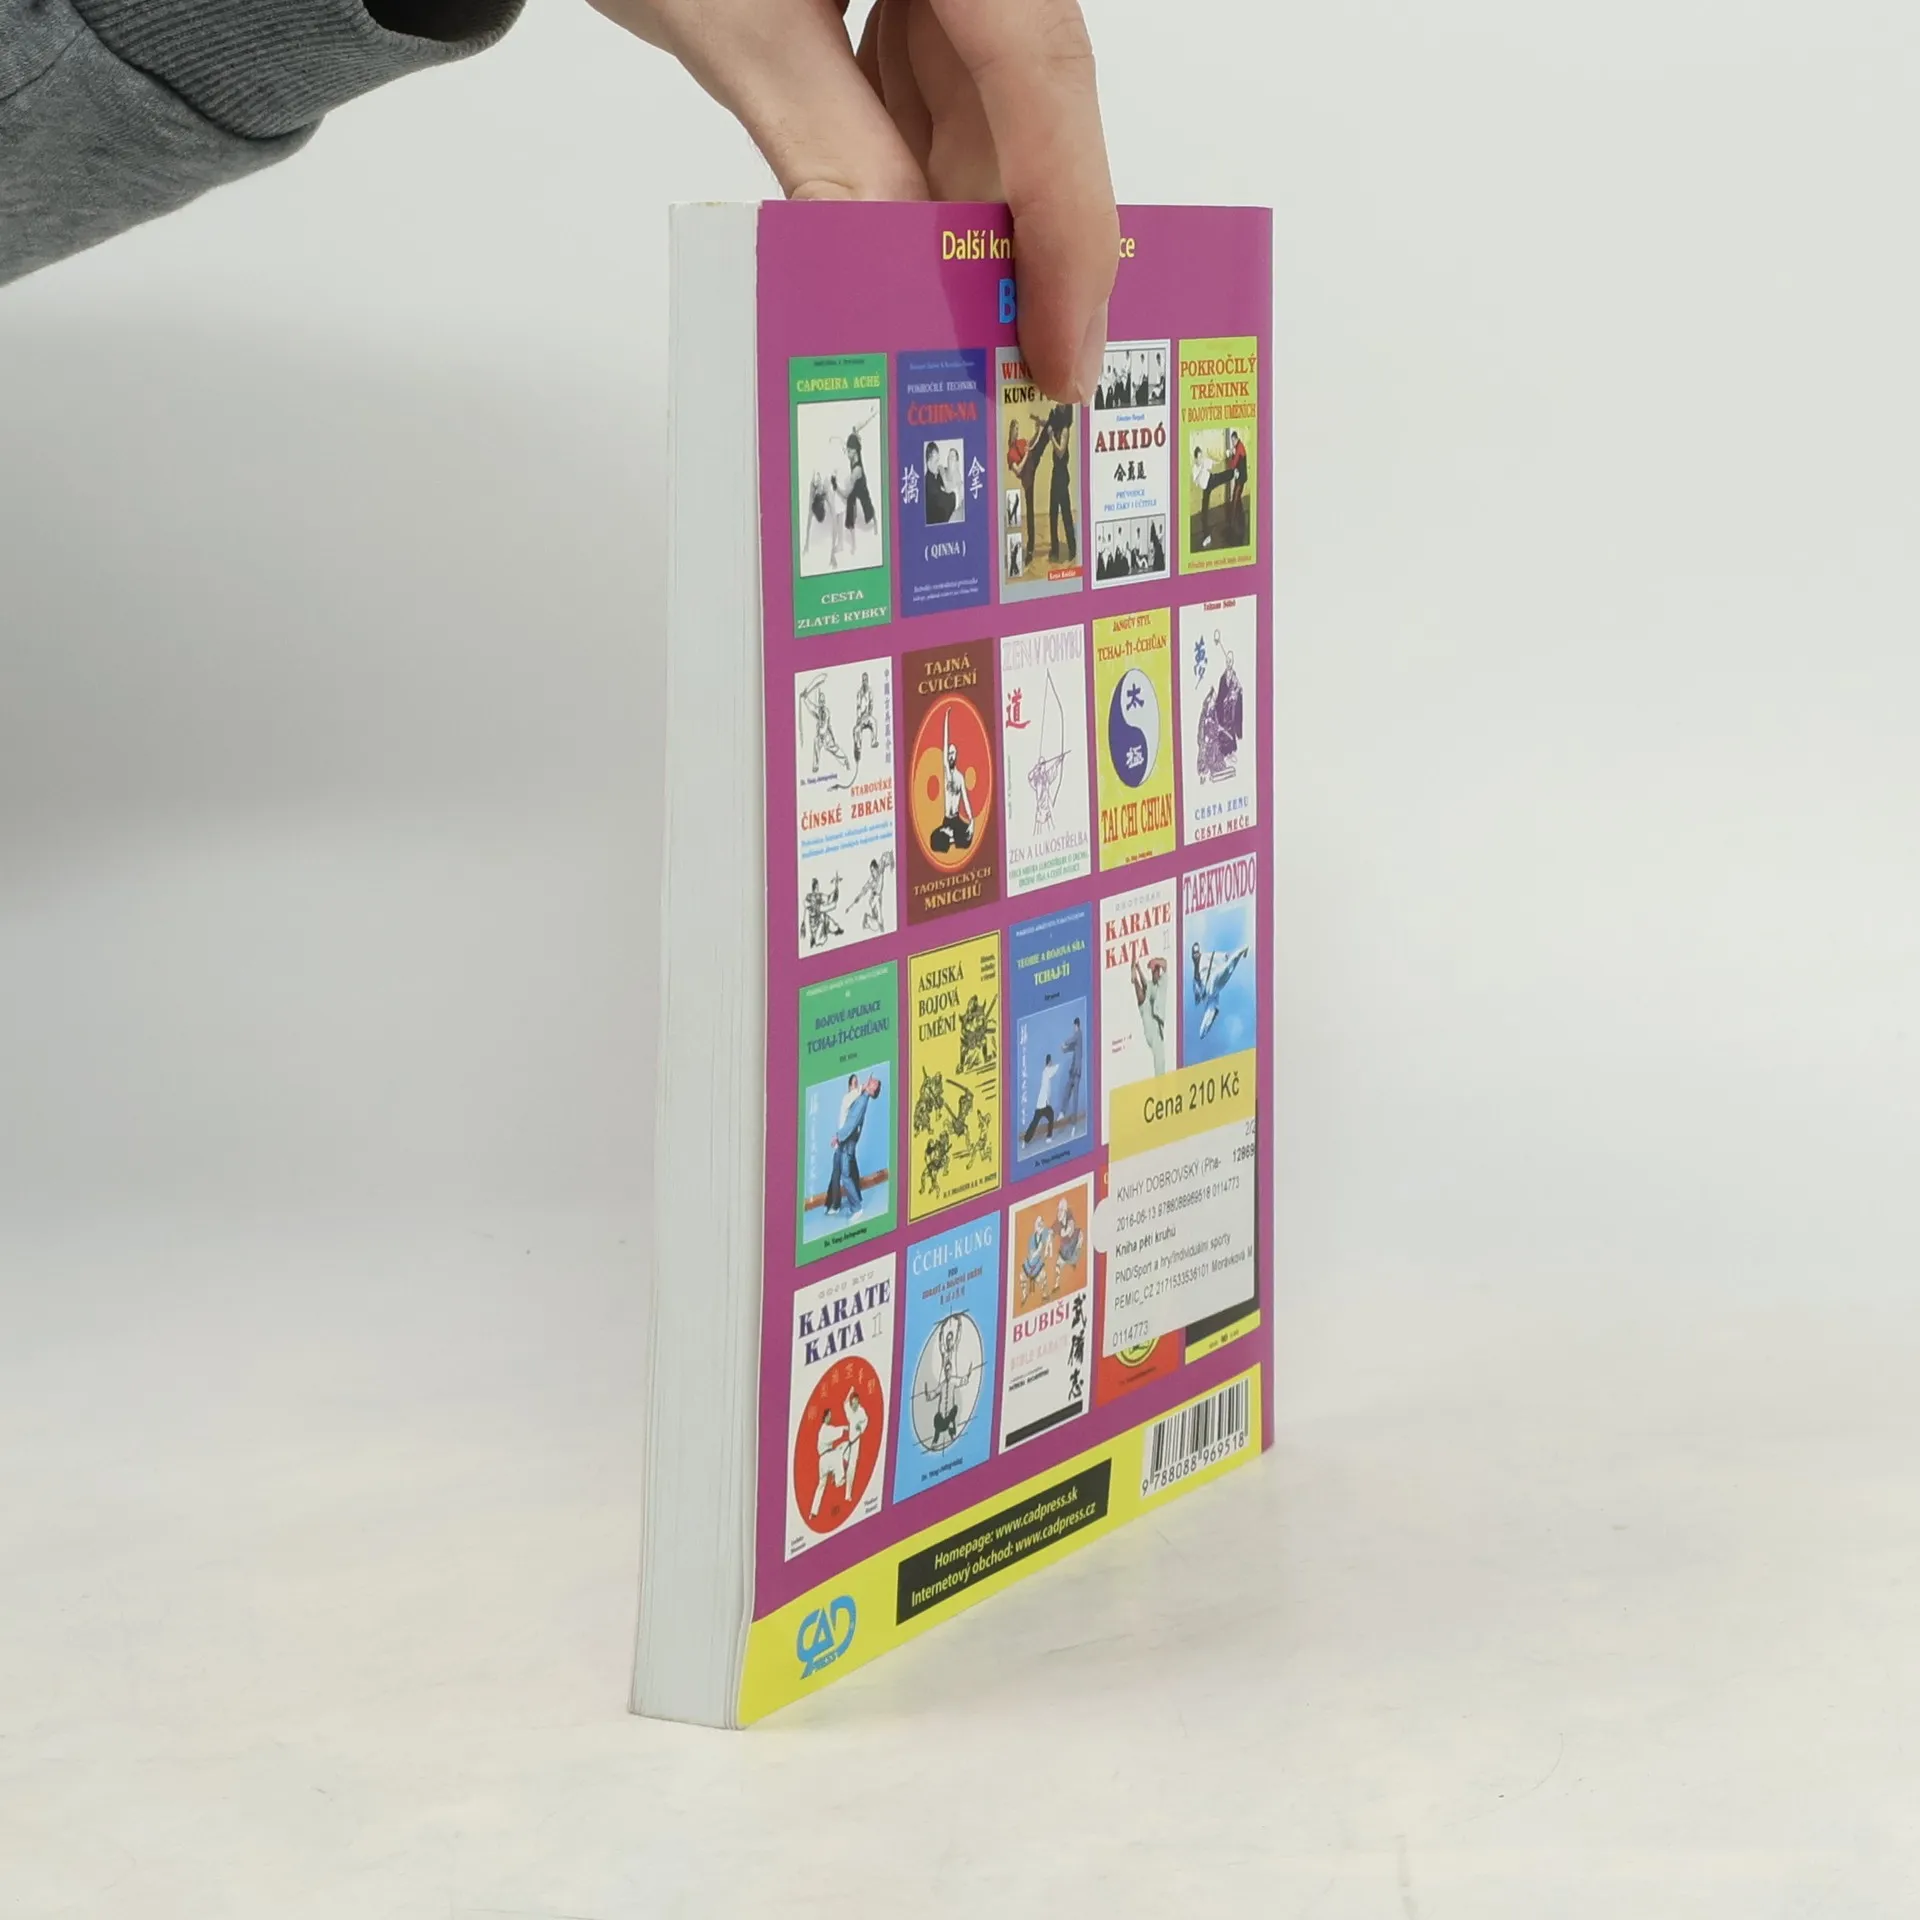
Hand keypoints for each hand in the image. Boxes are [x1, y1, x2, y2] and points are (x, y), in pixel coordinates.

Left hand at [590, 0, 1118, 402]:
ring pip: (997, 125)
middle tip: (1018, 376)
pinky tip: (905, 266)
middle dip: (1022, 250)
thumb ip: (832, 149)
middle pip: (1036, 113)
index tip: (1061, 347)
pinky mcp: (922, 7)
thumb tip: (899, 274)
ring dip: (967, 234)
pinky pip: (945, 112)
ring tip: (953, 341)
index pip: (1045, 77)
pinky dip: (924, 190)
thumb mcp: (746, 28)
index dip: (1067, 225)